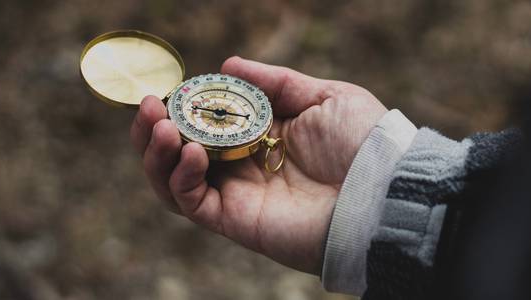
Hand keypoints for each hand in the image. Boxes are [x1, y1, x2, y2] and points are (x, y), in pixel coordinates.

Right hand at [130, 57, 386, 274]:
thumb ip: (274, 82)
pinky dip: (180, 177)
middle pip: (180, 151)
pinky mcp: (234, 220)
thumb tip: (228, 66)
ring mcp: (235, 193)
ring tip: (161, 125)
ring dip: (157, 152)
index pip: (206, 122)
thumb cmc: (361, 142)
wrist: (380, 191)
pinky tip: (189, 151)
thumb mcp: (322, 96)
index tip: (171, 87)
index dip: (183, 106)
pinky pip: (190, 203)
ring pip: (174, 180)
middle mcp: (241, 165)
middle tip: (150, 105)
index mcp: (259, 135)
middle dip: (156, 128)